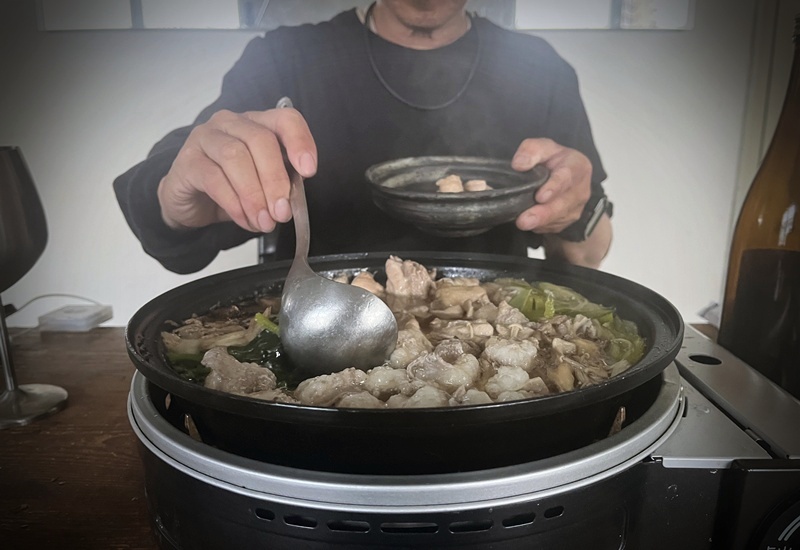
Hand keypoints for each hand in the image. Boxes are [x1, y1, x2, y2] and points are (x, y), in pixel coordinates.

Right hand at [156, 107, 316, 232]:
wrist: (191, 202)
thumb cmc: (231, 188)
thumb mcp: (263, 184)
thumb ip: (281, 184)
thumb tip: (292, 201)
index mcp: (257, 123)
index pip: (285, 119)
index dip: (300, 142)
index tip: (308, 171)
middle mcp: (230, 123)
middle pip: (260, 140)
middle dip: (275, 180)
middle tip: (282, 211)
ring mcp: (205, 138)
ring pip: (235, 157)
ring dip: (254, 195)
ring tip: (264, 221)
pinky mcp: (188, 161)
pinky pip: (214, 179)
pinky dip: (234, 204)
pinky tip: (245, 220)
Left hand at [510, 138, 591, 233]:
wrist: (565, 175)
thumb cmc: (553, 160)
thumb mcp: (543, 147)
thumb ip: (531, 150)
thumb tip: (519, 164)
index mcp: (578, 166)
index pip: (566, 178)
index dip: (553, 188)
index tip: (540, 196)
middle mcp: (580, 189)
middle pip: (562, 204)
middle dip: (543, 213)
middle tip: (524, 220)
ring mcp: (576, 207)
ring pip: (558, 218)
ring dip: (540, 222)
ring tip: (523, 224)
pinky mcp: (567, 220)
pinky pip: (553, 226)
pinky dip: (540, 226)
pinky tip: (530, 223)